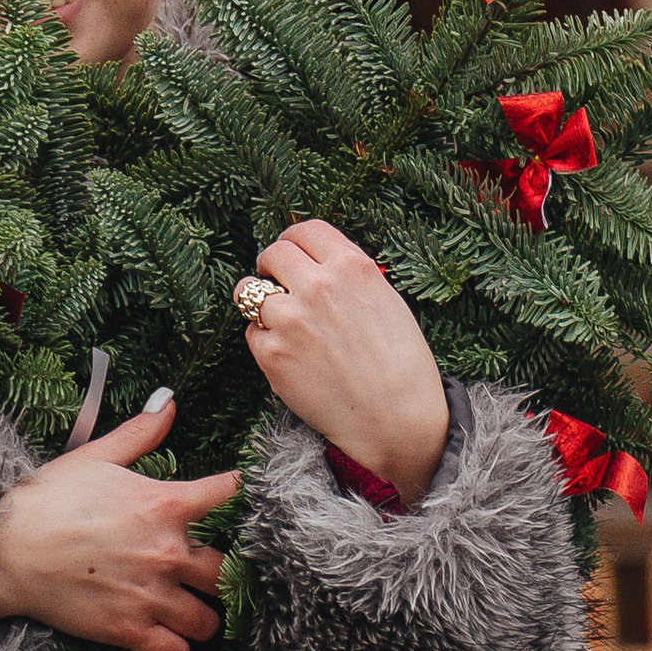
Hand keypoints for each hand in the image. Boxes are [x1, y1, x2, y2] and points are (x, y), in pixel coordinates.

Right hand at [0, 394, 240, 650]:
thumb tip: (169, 404)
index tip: (245, 500)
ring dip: (202, 617)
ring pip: (208, 621)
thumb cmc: (48, 498)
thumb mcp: (96, 456)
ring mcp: (150, 595)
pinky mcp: (128, 630)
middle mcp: (167, 552)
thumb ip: (140, 433)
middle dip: (220, 574)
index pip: (229, 495)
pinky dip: (175, 648)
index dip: (242, 495)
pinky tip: (164, 635)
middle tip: (204, 573)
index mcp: (164, 504)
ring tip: (188, 609)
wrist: (4, 547)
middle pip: (227, 572)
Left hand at [242, 221, 449, 507]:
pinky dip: (265, 341)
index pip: (306, 230)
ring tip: (278, 319)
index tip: (291, 252)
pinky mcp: (272, 354)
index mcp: (352, 267)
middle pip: (274, 252)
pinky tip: (291, 356)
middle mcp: (318, 286)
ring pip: (250, 292)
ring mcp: (290, 320)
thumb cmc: (401, 365)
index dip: (294, 240)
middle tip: (275, 280)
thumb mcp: (387, 302)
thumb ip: (349, 277)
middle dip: (272, 264)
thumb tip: (317, 264)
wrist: (396, 421)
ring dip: (260, 302)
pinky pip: (253, 333)